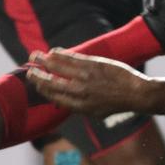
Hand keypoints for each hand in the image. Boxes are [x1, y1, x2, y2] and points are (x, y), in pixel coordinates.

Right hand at [26, 49, 151, 117]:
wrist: (135, 93)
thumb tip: (62, 102)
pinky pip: (70, 58)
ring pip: (57, 67)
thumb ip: (78, 107)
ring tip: (34, 56)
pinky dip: (59, 54)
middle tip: (29, 70)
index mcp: (78, 106)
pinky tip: (53, 51)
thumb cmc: (116, 103)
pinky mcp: (92, 64)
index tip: (35, 83)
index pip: (53, 96)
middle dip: (37, 76)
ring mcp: (84, 77)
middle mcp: (79, 92)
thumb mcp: (95, 112)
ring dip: (43, 60)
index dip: (41, 89)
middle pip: (50, 83)